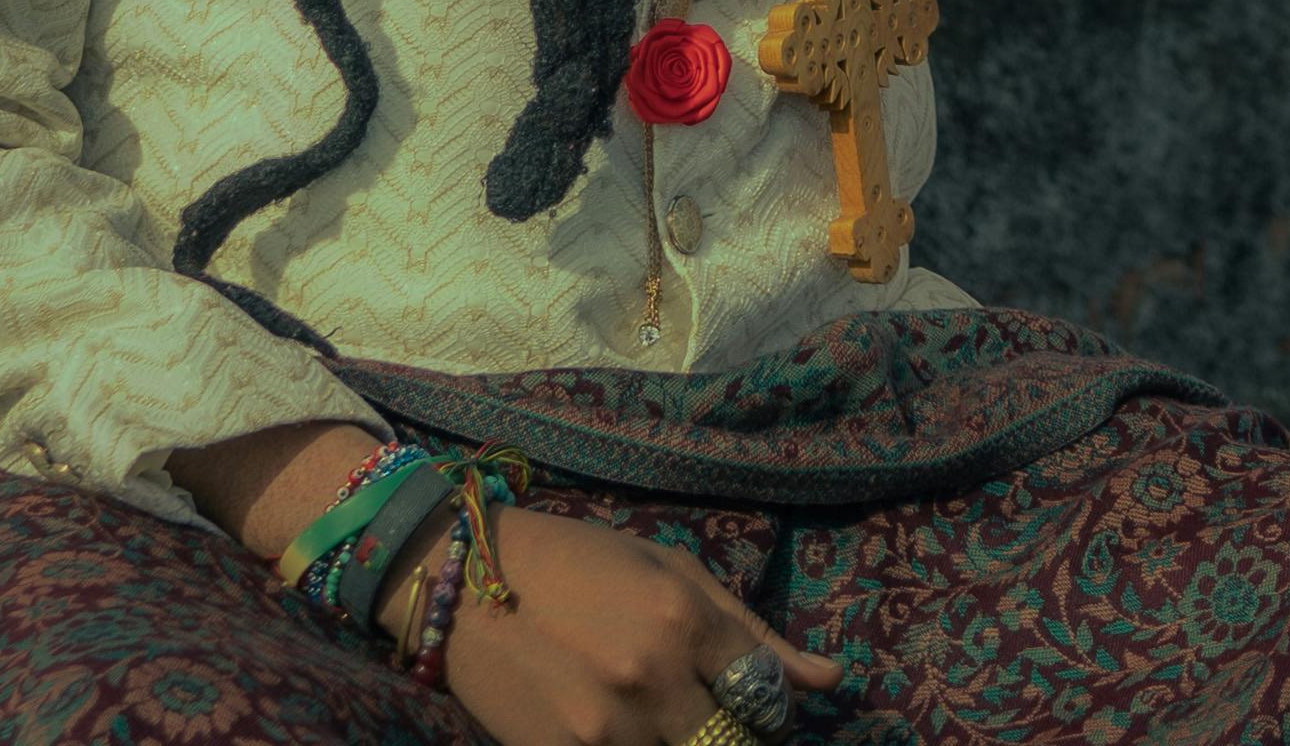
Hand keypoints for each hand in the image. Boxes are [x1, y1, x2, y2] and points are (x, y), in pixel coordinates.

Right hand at [417, 507, 835, 744]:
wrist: (460, 585)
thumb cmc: (574, 562)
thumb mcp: (667, 570)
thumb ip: (750, 631)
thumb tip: (829, 680)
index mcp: (682, 618)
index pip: (765, 697)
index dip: (767, 707)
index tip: (751, 704)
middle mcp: (652, 678)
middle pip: (730, 744)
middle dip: (731, 735)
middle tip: (709, 716)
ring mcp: (606, 730)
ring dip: (685, 743)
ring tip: (661, 718)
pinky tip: (625, 728)